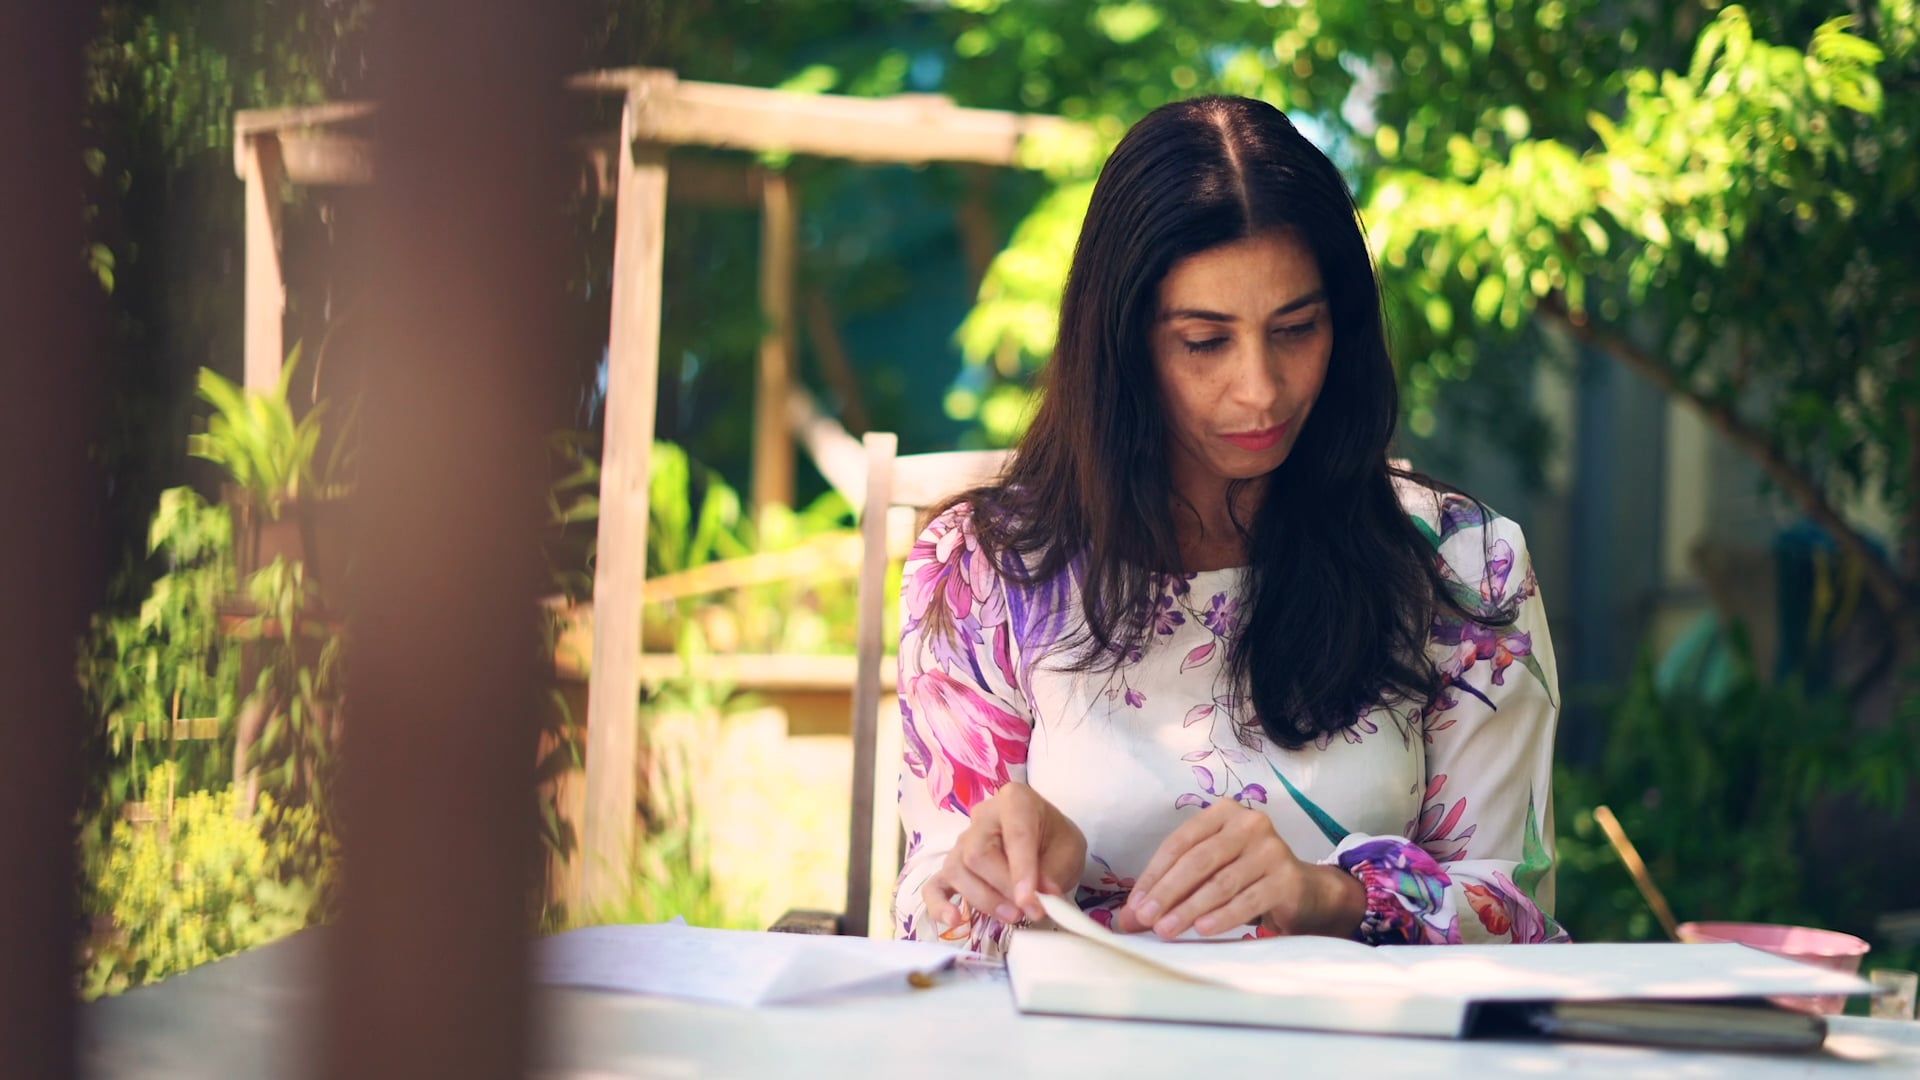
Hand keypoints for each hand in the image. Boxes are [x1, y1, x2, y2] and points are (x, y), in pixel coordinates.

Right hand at [922, 781, 1087, 928]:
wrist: (1045, 839)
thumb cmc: (1055, 840)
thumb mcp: (1069, 850)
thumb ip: (1053, 872)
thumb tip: (1035, 899)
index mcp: (1015, 801)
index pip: (1014, 835)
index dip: (1022, 872)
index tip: (1032, 903)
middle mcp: (982, 817)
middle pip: (977, 853)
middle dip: (1002, 889)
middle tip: (1027, 911)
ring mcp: (962, 841)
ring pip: (957, 869)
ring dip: (983, 899)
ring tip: (1011, 916)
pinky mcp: (951, 866)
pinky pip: (934, 885)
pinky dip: (939, 905)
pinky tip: (953, 920)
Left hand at [1115, 799, 1364, 938]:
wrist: (1302, 892)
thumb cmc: (1245, 878)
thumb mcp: (1208, 874)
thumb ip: (1171, 888)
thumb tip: (1127, 919)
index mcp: (1222, 813)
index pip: (1179, 843)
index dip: (1154, 874)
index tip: (1135, 904)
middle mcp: (1249, 823)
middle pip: (1198, 860)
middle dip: (1167, 892)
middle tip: (1145, 920)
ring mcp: (1271, 848)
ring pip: (1220, 882)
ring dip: (1189, 908)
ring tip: (1166, 930)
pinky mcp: (1287, 877)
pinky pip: (1247, 899)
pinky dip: (1222, 916)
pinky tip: (1202, 930)